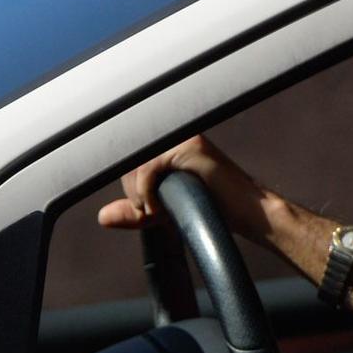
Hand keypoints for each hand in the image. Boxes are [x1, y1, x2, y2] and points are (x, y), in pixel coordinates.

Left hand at [97, 134, 265, 238]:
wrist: (249, 214)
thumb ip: (135, 210)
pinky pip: (149, 167)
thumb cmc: (214, 209)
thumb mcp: (165, 210)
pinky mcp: (190, 147)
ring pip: (136, 163)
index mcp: (170, 143)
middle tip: (150, 213)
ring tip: (157, 212)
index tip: (140, 206)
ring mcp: (184, 138)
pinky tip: (159, 208)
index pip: (130, 156)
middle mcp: (176, 135)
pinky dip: (146, 193)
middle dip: (132, 191)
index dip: (129, 183)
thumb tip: (103, 216)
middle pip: (129, 158)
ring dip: (138, 194)